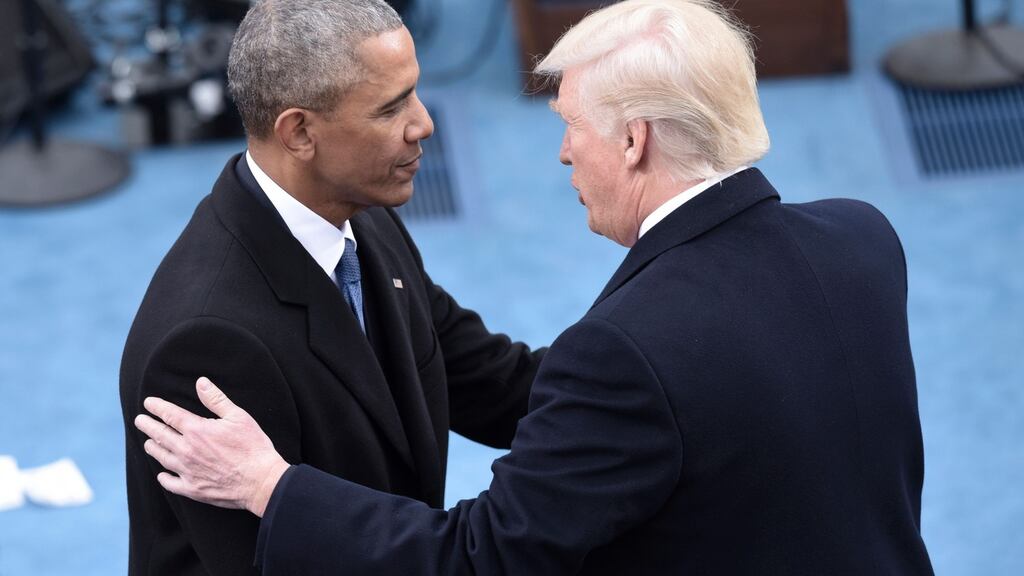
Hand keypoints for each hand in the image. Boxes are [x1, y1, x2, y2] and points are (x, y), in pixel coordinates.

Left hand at [134, 377, 289, 517]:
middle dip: (148, 425)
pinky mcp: (192, 489)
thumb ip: (216, 399)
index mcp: (197, 430)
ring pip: (162, 457)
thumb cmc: (253, 446)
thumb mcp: (238, 417)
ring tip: (149, 442)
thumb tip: (201, 382)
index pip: (169, 415)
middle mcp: (186, 450)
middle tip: (140, 420)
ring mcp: (187, 471)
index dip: (157, 407)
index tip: (148, 403)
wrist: (260, 481)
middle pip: (160, 435)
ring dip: (153, 447)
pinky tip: (162, 474)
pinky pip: (170, 483)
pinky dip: (164, 477)